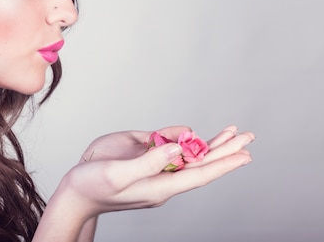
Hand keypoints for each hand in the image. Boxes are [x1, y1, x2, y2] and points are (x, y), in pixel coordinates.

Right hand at [61, 125, 253, 218]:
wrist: (75, 191)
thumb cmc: (92, 186)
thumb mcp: (118, 174)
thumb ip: (149, 161)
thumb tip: (178, 147)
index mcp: (160, 186)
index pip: (199, 174)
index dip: (223, 164)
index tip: (245, 155)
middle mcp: (162, 176)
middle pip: (201, 163)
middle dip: (226, 150)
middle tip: (248, 137)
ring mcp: (154, 165)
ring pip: (190, 154)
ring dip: (212, 144)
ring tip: (234, 132)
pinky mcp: (144, 155)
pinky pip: (169, 144)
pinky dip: (184, 137)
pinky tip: (191, 133)